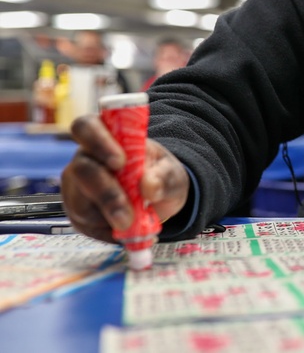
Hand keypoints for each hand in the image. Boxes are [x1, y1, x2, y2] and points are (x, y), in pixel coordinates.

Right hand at [61, 114, 190, 243]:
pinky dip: (109, 232)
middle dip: (107, 194)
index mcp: (106, 135)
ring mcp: (76, 186)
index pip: (87, 127)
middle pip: (82, 171)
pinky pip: (86, 225)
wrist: (158, 197)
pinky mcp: (77, 212)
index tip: (120, 162)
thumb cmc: (160, 174)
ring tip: (135, 224)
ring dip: (109, 218)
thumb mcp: (172, 172)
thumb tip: (150, 188)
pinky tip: (127, 230)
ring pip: (80, 203)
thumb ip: (164, 176)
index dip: (98, 142)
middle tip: (128, 216)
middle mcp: (85, 158)